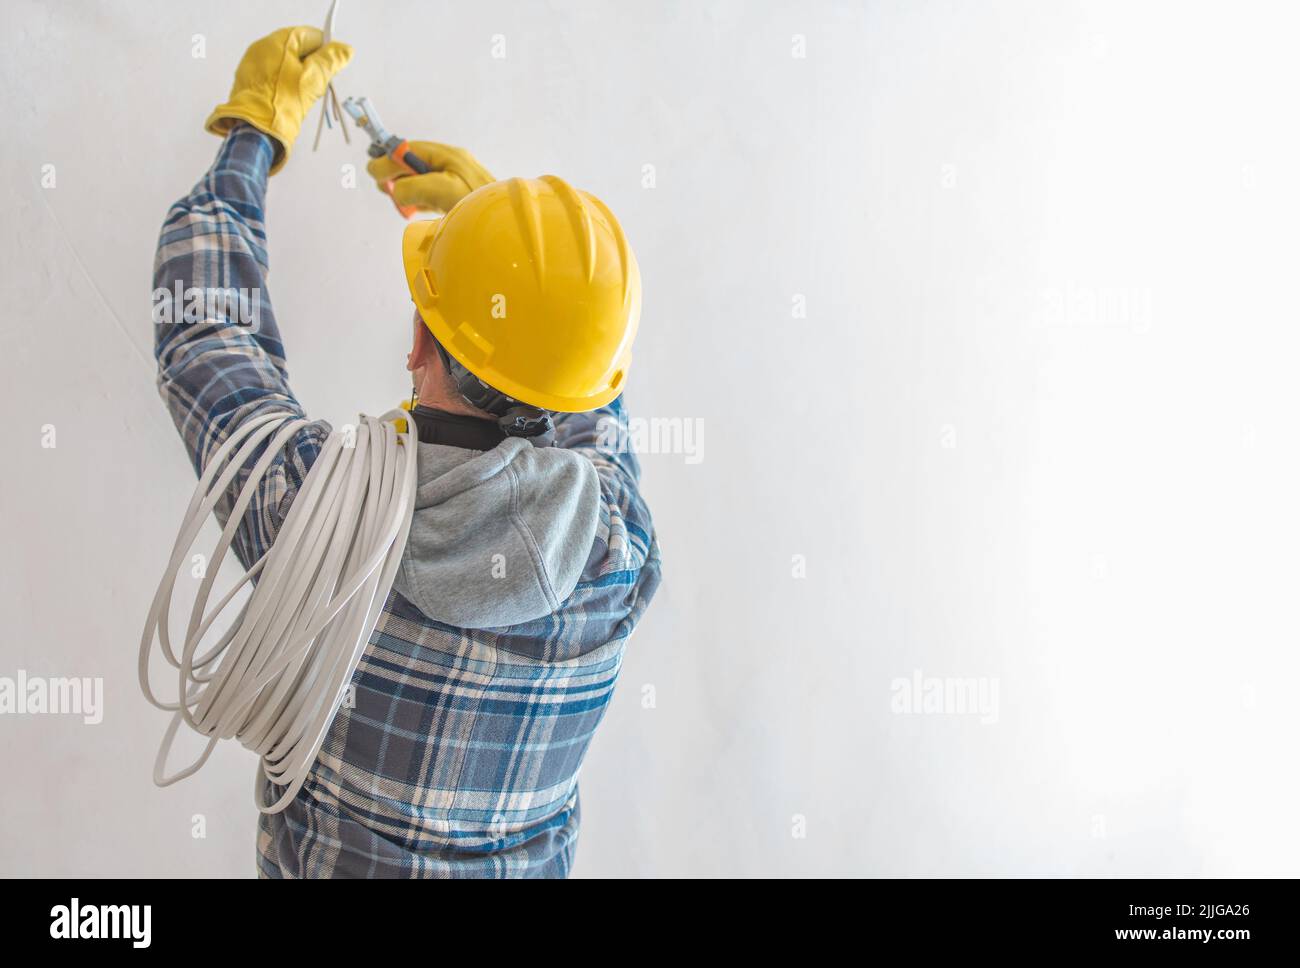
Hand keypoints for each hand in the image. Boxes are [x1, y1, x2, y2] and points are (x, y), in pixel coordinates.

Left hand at [205, 26, 352, 173]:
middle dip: (311, 62)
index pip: (308, 34)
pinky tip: (290, 96)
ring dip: (298, 73)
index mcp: (277, 41)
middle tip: (320, 81)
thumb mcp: (314, 78)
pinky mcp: (248, 80)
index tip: (332, 65)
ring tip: (305, 92)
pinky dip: (284, 82)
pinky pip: (272, 74)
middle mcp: (261, 47)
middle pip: (295, 48)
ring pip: (284, 62)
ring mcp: (252, 63)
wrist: (257, 126)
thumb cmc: (286, 100)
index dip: (324, 48)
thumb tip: (345, 49)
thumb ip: (331, 60)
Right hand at [367, 142, 495, 213]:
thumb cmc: (478, 204)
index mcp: (449, 155)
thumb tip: (394, 190)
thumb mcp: (442, 190)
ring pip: (419, 181)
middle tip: (387, 190)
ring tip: (404, 203)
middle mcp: (451, 165)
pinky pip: (429, 196)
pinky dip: (419, 202)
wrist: (505, 225)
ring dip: (407, 191)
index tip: (376, 174)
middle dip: (396, 176)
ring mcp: (454, 182)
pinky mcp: (456, 199)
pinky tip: (419, 210)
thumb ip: (413, 186)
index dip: (389, 160)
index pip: (409, 149)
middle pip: (412, 164)